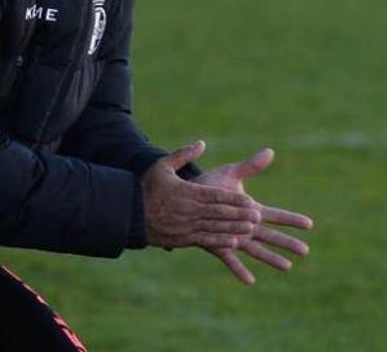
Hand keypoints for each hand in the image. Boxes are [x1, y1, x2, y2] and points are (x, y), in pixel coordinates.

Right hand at [142, 141, 261, 248]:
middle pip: (219, 213)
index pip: (216, 196)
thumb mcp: (162, 165)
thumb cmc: (147, 187)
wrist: (128, 212)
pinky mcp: (182, 238)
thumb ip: (183, 154)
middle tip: (258, 217)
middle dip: (240, 215)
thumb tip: (201, 144)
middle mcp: (189, 210)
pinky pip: (205, 240)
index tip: (251, 201)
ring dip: (234, 228)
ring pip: (215, 227)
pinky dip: (220, 241)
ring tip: (250, 229)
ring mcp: (186, 225)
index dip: (234, 200)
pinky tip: (234, 243)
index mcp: (187, 192)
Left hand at [195, 147, 313, 284]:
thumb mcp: (231, 173)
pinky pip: (230, 259)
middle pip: (271, 235)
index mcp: (251, 210)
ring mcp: (232, 237)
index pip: (276, 215)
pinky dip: (239, 269)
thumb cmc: (210, 186)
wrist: (184, 199)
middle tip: (306, 250)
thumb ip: (250, 166)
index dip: (292, 219)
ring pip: (256, 250)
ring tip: (287, 267)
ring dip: (271, 258)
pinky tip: (249, 281)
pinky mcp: (217, 244)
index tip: (309, 223)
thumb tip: (270, 151)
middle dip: (288, 242)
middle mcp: (245, 226)